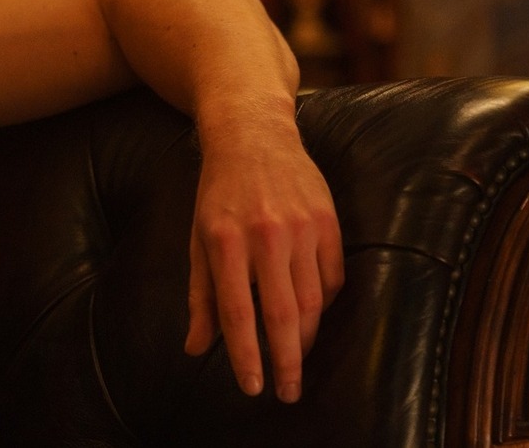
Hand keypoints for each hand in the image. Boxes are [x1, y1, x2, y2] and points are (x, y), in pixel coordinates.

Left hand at [183, 117, 343, 402]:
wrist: (253, 135)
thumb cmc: (218, 193)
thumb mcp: (198, 239)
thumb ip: (200, 296)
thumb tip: (197, 348)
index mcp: (225, 241)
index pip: (237, 312)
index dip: (246, 355)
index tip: (252, 387)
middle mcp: (266, 235)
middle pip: (282, 314)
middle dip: (286, 362)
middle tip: (288, 392)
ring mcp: (302, 227)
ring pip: (312, 301)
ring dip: (304, 338)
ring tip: (295, 360)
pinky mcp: (328, 221)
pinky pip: (332, 278)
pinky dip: (324, 304)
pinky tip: (311, 316)